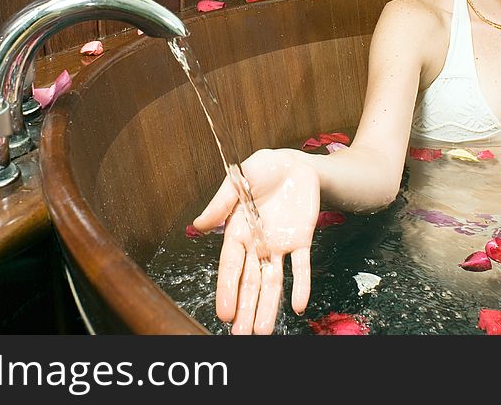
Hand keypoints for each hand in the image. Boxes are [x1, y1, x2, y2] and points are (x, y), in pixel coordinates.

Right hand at [193, 148, 319, 333]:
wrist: (295, 163)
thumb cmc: (262, 169)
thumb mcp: (238, 180)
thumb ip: (221, 203)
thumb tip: (198, 226)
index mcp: (237, 231)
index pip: (231, 266)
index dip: (227, 290)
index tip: (225, 313)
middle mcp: (257, 244)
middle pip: (250, 281)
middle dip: (245, 308)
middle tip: (242, 335)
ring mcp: (280, 245)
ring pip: (273, 281)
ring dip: (269, 306)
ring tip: (263, 332)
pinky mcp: (302, 240)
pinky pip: (301, 266)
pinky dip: (301, 285)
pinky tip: (298, 306)